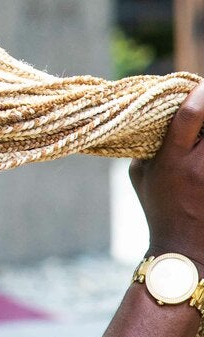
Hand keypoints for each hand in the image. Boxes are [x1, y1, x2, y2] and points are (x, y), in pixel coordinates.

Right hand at [129, 80, 203, 268]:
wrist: (184, 249)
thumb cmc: (158, 209)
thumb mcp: (139, 176)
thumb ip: (146, 145)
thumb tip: (155, 116)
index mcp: (172, 160)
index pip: (190, 115)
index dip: (198, 94)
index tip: (199, 86)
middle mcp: (198, 166)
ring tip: (203, 136)